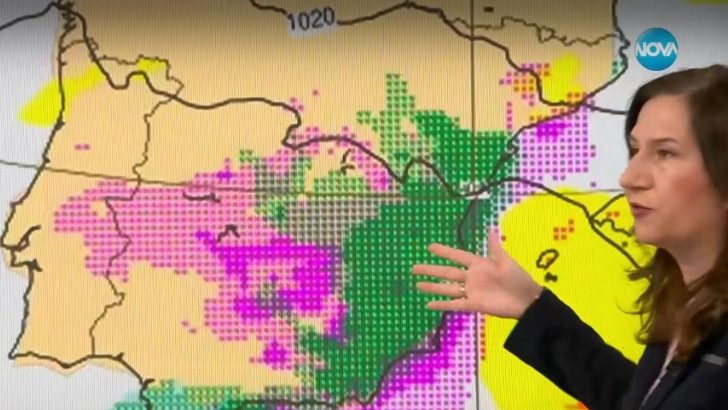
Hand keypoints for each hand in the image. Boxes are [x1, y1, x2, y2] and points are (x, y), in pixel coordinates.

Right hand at [413, 227, 542, 319]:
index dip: (444, 252)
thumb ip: (495, 247)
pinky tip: (428, 304)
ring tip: (417, 284)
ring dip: (433, 287)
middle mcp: (471, 277)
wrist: (527, 300)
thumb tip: (491, 228)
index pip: (457, 256)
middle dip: (431, 269)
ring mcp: (471, 291)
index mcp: (478, 264)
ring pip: (447, 288)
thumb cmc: (517, 279)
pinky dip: (442, 304)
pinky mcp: (473, 305)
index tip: (430, 247)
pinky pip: (454, 304)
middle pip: (447, 272)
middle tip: (414, 267)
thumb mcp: (506, 261)